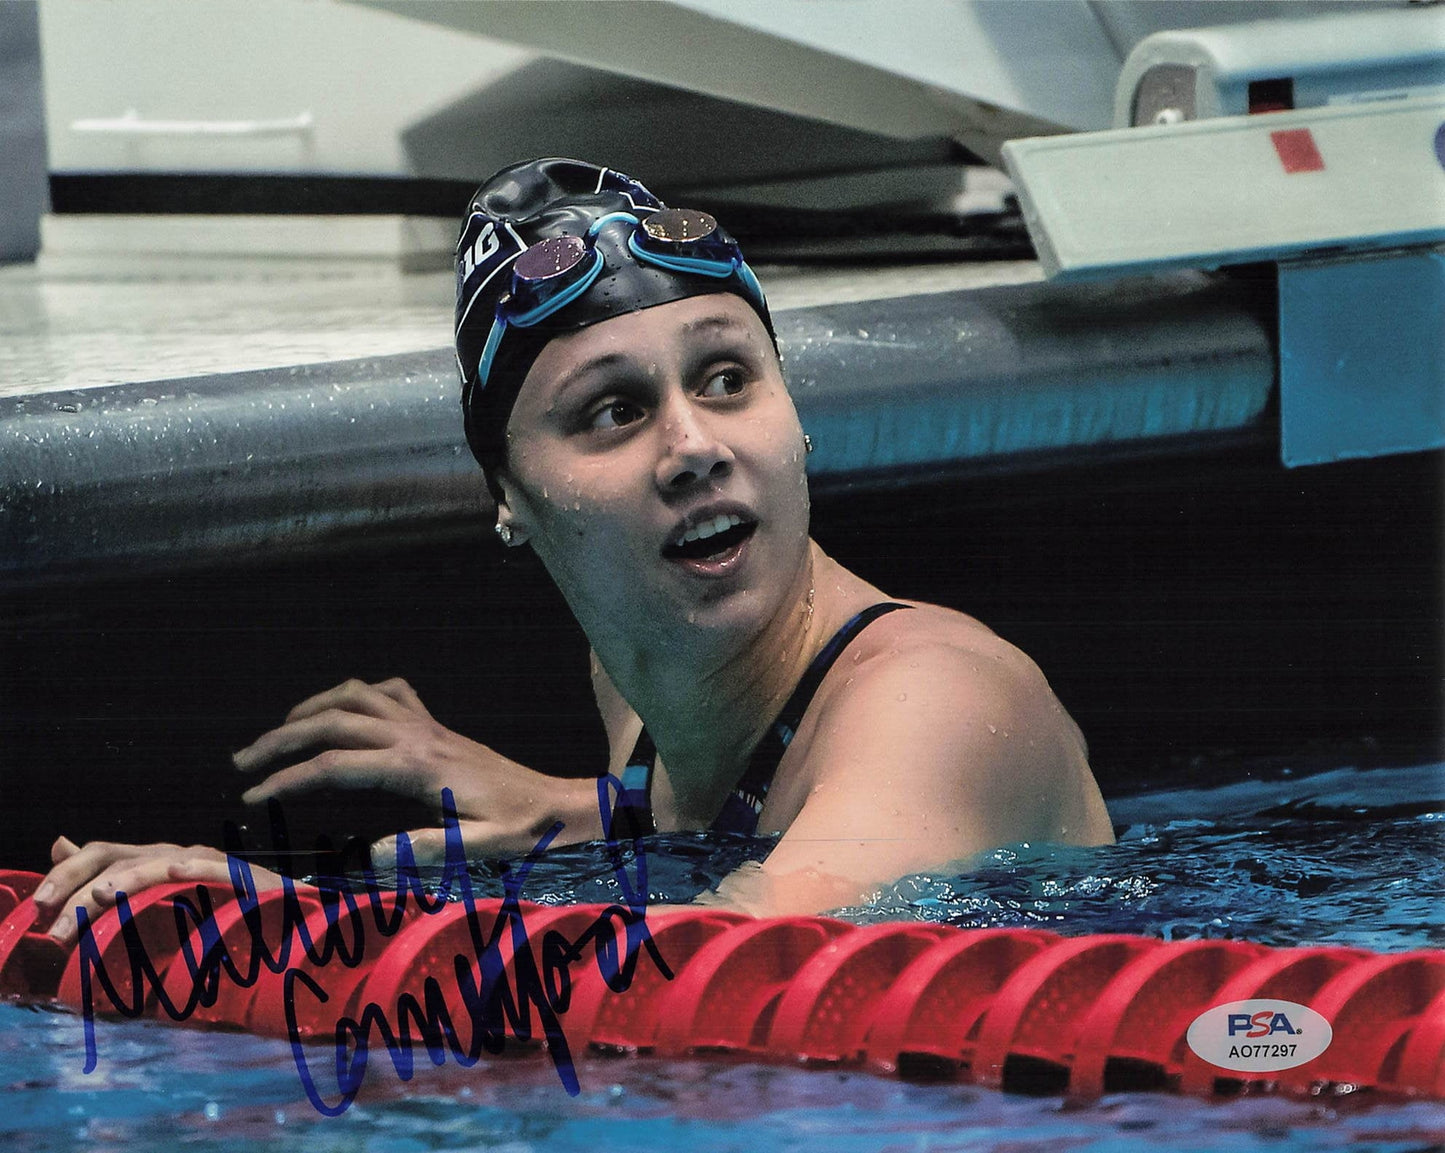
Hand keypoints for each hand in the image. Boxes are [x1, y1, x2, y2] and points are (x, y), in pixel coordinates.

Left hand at [32, 835, 280, 945]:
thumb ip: (108, 877)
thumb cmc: (210, 910)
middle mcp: (170, 854)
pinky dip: (198, 869)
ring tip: (102, 899)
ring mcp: (204, 861)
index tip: (37, 911)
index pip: (98, 855)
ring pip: (158, 864)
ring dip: (128, 881)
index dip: (65, 876)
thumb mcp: (150, 901)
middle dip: (81, 890)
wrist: (276, 912)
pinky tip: (179, 872)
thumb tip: (60, 844)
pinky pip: (215, 868)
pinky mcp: (238, 875)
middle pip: (116, 858)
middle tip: (58, 928)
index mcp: (147, 861)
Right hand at [233, 678, 601, 861]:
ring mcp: (427, 724)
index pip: (337, 766)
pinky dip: (359, 694)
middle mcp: (417, 735)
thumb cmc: (521, 829)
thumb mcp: (480, 848)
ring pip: (357, 694)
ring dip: (312, 707)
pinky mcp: (437, 726)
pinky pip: (391, 691)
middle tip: (242, 764)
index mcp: (418, 767)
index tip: (252, 796)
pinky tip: (343, 714)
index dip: (289, 779)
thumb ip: (428, 849)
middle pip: (333, 721)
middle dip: (281, 739)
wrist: (556, 802)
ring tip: (277, 734)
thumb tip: (371, 855)